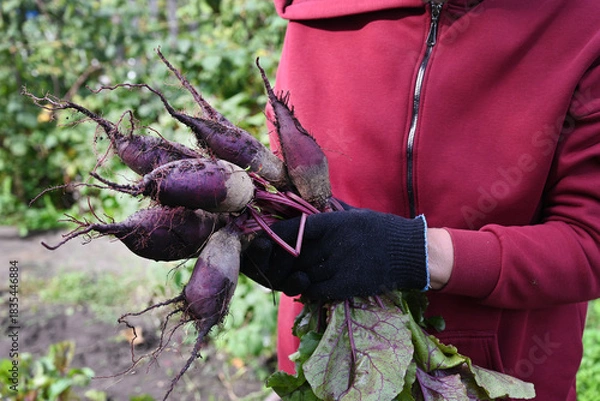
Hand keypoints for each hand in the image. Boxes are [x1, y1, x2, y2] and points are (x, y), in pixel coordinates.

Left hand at [241, 208, 428, 300]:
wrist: (411, 253)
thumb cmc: (382, 230)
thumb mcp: (355, 213)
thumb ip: (329, 211)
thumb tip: (303, 202)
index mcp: (334, 223)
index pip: (295, 228)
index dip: (276, 235)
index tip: (265, 238)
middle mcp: (334, 243)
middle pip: (293, 255)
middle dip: (280, 261)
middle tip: (274, 263)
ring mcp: (340, 265)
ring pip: (301, 275)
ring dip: (292, 278)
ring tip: (289, 276)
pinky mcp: (347, 285)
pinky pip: (315, 291)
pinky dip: (307, 291)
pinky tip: (307, 287)